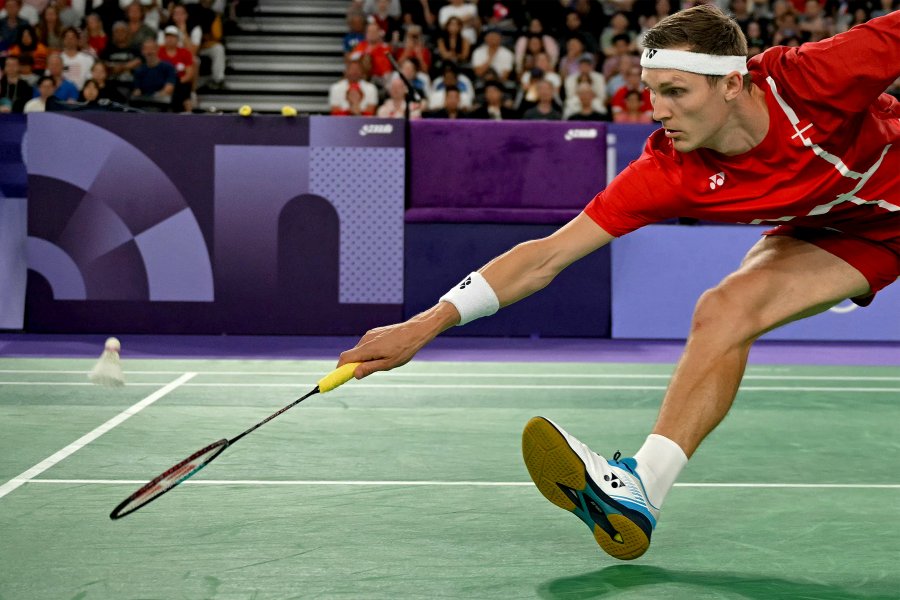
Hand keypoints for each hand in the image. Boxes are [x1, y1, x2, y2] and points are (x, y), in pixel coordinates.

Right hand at [338, 303, 458, 378]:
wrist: (415, 331)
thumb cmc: (404, 349)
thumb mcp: (388, 364)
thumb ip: (370, 368)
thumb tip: (354, 374)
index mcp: (367, 349)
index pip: (344, 358)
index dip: (339, 369)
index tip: (338, 378)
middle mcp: (365, 340)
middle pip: (351, 355)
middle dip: (354, 365)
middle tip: (367, 372)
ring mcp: (370, 334)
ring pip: (360, 350)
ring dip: (364, 359)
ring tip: (384, 360)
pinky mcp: (374, 332)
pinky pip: (366, 345)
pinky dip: (369, 352)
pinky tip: (385, 353)